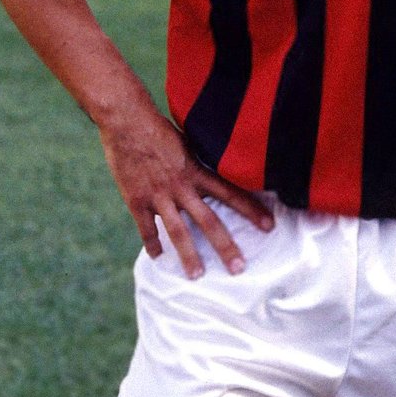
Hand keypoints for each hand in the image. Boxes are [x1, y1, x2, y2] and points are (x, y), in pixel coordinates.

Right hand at [98, 107, 273, 278]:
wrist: (127, 121)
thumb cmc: (158, 127)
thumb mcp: (187, 141)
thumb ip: (199, 160)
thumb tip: (216, 168)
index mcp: (196, 170)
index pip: (230, 192)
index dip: (251, 209)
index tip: (269, 226)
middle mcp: (181, 185)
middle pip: (208, 221)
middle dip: (225, 246)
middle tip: (239, 268)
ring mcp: (159, 195)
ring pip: (178, 231)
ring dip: (189, 255)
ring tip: (197, 276)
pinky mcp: (137, 200)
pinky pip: (147, 228)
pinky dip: (153, 244)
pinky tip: (158, 257)